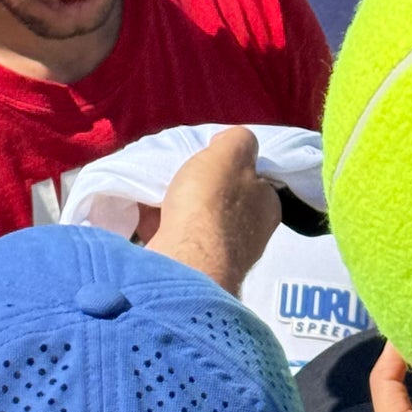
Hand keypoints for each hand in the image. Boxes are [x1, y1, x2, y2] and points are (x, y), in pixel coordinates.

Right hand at [145, 127, 280, 296]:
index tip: (209, 162)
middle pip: (222, 202)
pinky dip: (160, 227)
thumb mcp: (230, 153)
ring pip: (197, 222)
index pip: (255, 181)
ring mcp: (220, 258)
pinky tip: (144, 217)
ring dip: (176, 208)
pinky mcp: (192, 271)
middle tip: (179, 177)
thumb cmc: (211, 203)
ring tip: (154, 195)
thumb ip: (238, 140)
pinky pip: (175, 240)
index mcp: (267, 206)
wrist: (184, 262)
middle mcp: (250, 235)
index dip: (232, 168)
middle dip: (200, 191)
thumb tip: (232, 143)